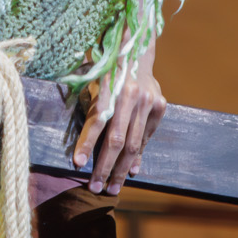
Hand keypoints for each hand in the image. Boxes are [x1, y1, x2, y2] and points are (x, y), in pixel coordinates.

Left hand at [71, 50, 164, 195]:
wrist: (134, 48)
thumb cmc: (105, 68)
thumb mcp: (92, 83)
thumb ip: (91, 110)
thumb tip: (82, 146)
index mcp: (111, 87)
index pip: (97, 122)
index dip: (86, 144)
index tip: (77, 164)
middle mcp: (131, 96)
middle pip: (117, 140)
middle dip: (105, 167)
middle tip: (95, 188)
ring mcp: (148, 102)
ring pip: (134, 144)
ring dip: (122, 169)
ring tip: (112, 188)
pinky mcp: (160, 105)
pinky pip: (146, 136)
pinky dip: (138, 155)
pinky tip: (132, 171)